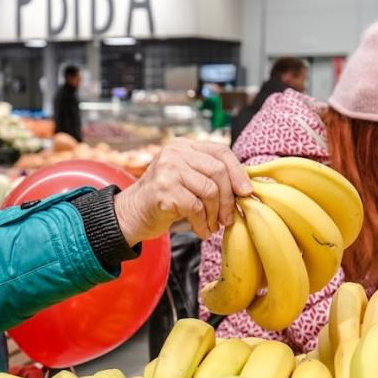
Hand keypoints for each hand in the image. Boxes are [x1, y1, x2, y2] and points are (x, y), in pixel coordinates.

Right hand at [114, 139, 252, 243]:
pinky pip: (196, 207)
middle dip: (229, 198)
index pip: (221, 151)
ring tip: (213, 225)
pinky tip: (201, 231)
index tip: (246, 192)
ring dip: (215, 214)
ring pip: (210, 190)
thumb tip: (245, 187)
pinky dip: (203, 223)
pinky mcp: (164, 190)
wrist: (131, 214)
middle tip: (229, 217)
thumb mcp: (187, 179)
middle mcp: (175, 153)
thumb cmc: (165, 199)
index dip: (238, 172)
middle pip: (218, 170)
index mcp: (184, 146)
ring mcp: (168, 170)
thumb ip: (210, 175)